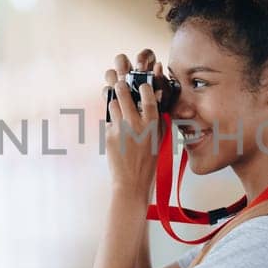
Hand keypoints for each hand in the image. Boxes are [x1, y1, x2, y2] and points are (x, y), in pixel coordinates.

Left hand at [104, 49, 163, 196]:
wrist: (131, 183)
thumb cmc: (149, 163)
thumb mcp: (159, 140)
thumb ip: (157, 120)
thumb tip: (156, 101)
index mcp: (152, 124)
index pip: (147, 95)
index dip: (143, 86)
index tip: (142, 84)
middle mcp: (135, 123)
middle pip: (123, 92)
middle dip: (120, 85)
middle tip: (120, 84)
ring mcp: (120, 128)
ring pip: (112, 103)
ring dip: (114, 103)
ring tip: (117, 107)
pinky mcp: (108, 135)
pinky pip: (108, 120)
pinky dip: (111, 121)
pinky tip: (116, 129)